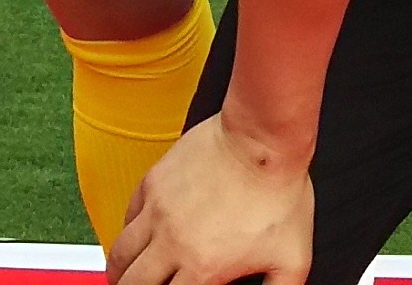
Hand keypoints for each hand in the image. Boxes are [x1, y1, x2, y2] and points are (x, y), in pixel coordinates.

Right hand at [108, 111, 312, 284]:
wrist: (261, 140)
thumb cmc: (278, 191)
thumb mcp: (293, 257)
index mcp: (203, 267)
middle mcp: (172, 243)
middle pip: (134, 282)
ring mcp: (158, 211)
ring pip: (121, 252)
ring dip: (118, 269)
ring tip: (120, 274)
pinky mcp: (154, 182)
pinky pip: (127, 214)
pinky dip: (126, 230)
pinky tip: (132, 235)